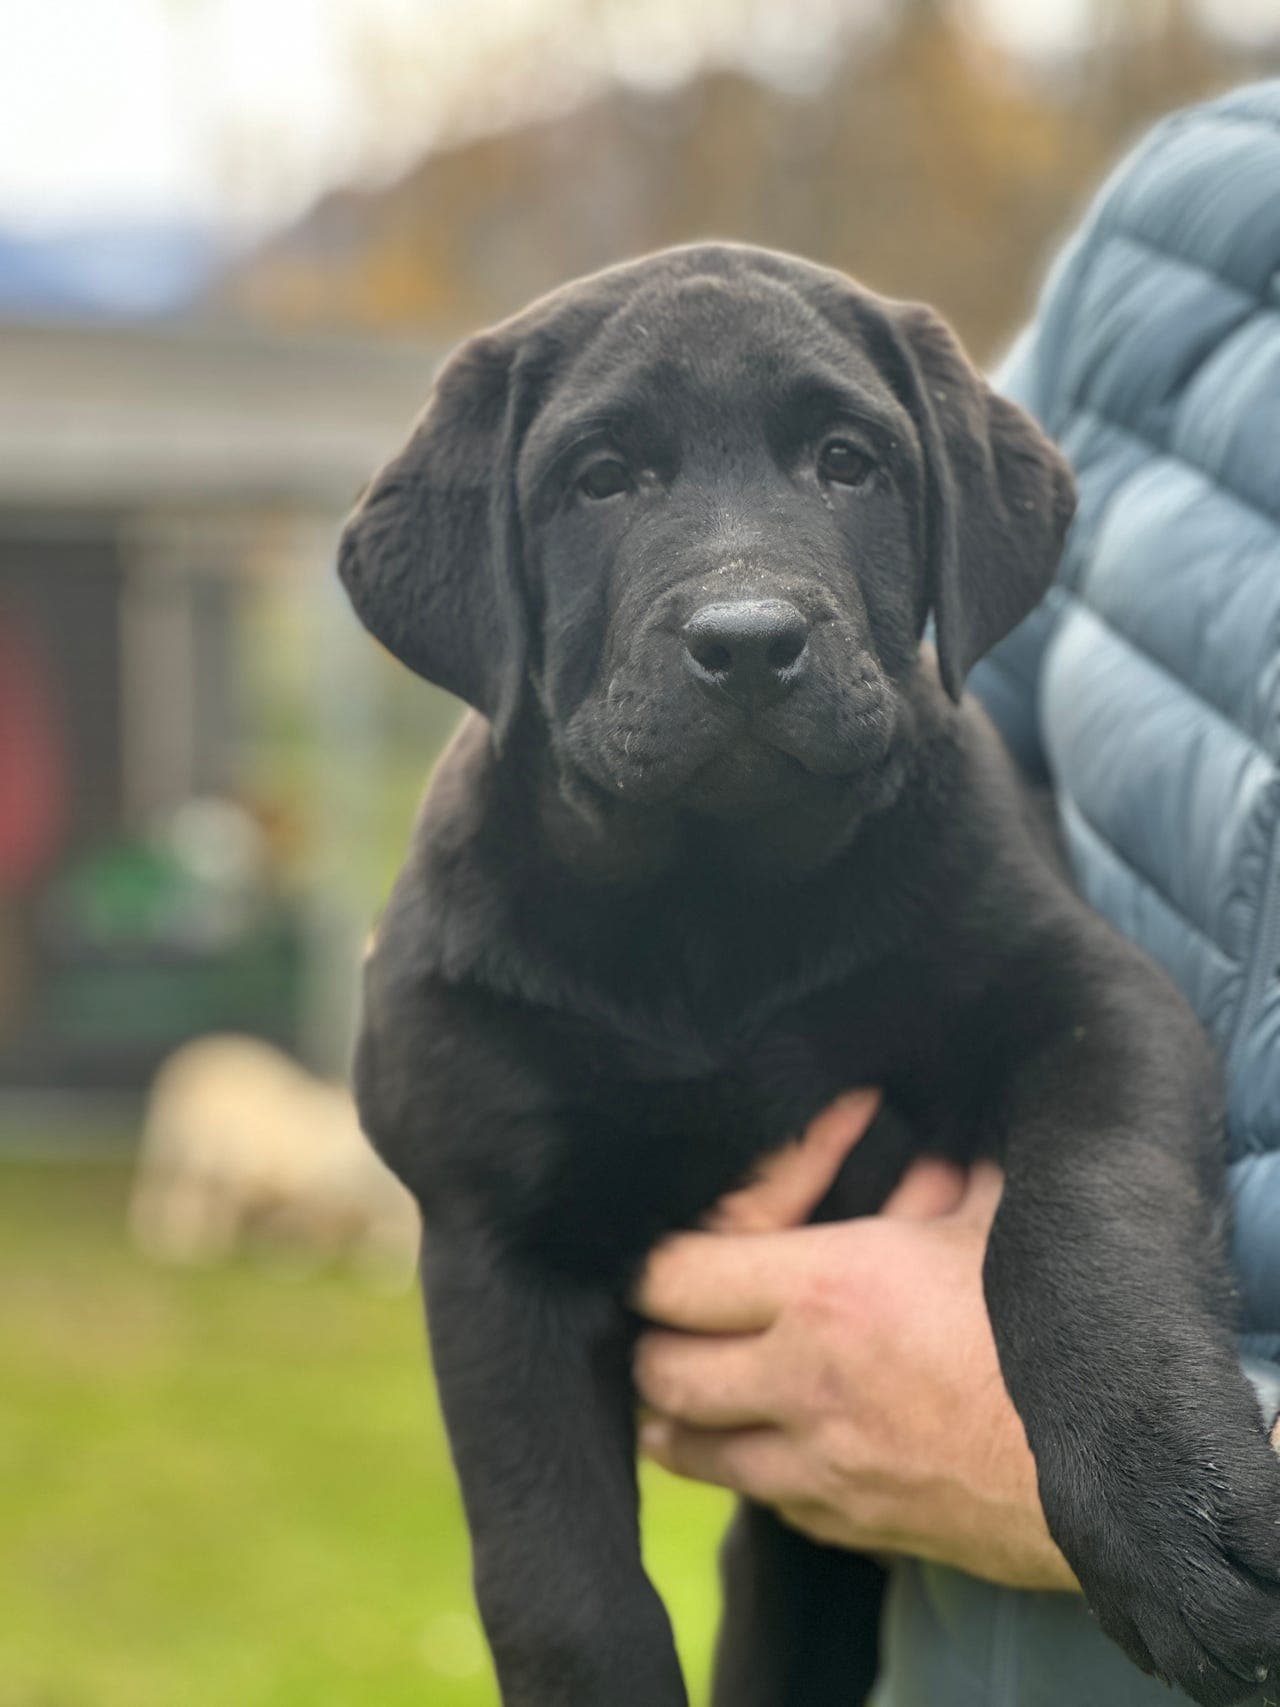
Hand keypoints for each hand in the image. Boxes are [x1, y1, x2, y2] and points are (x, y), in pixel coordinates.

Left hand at [632, 1091, 1078, 1591]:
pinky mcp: (842, 1523)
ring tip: (696, 1369)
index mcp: (826, 1293)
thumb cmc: (1049, 1332)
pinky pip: (753, 1495)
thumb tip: (916, 1129)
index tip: (694, 1231)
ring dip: (679, 1406)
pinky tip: (768, 1429)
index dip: (658, 1254)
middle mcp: (800, 1382)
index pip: (671, 1276)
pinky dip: (743, 1461)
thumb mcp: (991, 1223)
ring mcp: (815, 1465)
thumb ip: (932, 1173)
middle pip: (655, 1367)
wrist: (1113, 1474)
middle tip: (681, 1306)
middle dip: (653, 1334)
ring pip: (683, 1445)